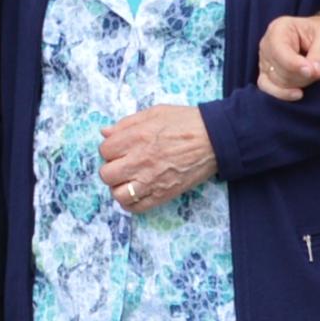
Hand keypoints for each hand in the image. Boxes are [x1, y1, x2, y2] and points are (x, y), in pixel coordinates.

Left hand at [96, 104, 216, 212]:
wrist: (215, 139)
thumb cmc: (186, 122)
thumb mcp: (155, 113)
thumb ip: (127, 123)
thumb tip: (105, 133)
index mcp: (136, 137)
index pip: (104, 150)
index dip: (110, 149)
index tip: (120, 149)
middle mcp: (140, 160)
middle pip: (106, 174)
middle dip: (112, 168)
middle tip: (123, 164)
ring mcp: (151, 180)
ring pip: (118, 194)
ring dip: (119, 187)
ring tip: (128, 180)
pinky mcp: (163, 194)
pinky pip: (136, 207)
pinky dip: (131, 202)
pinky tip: (136, 192)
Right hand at [255, 8, 319, 100]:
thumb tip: (313, 73)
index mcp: (279, 28)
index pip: (279, 51)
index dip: (296, 65)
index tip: (315, 71)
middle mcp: (266, 43)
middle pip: (280, 69)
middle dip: (305, 75)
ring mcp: (264, 59)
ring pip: (277, 81)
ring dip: (302, 82)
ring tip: (319, 72)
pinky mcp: (266, 73)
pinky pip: (267, 88)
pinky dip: (284, 93)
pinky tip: (299, 94)